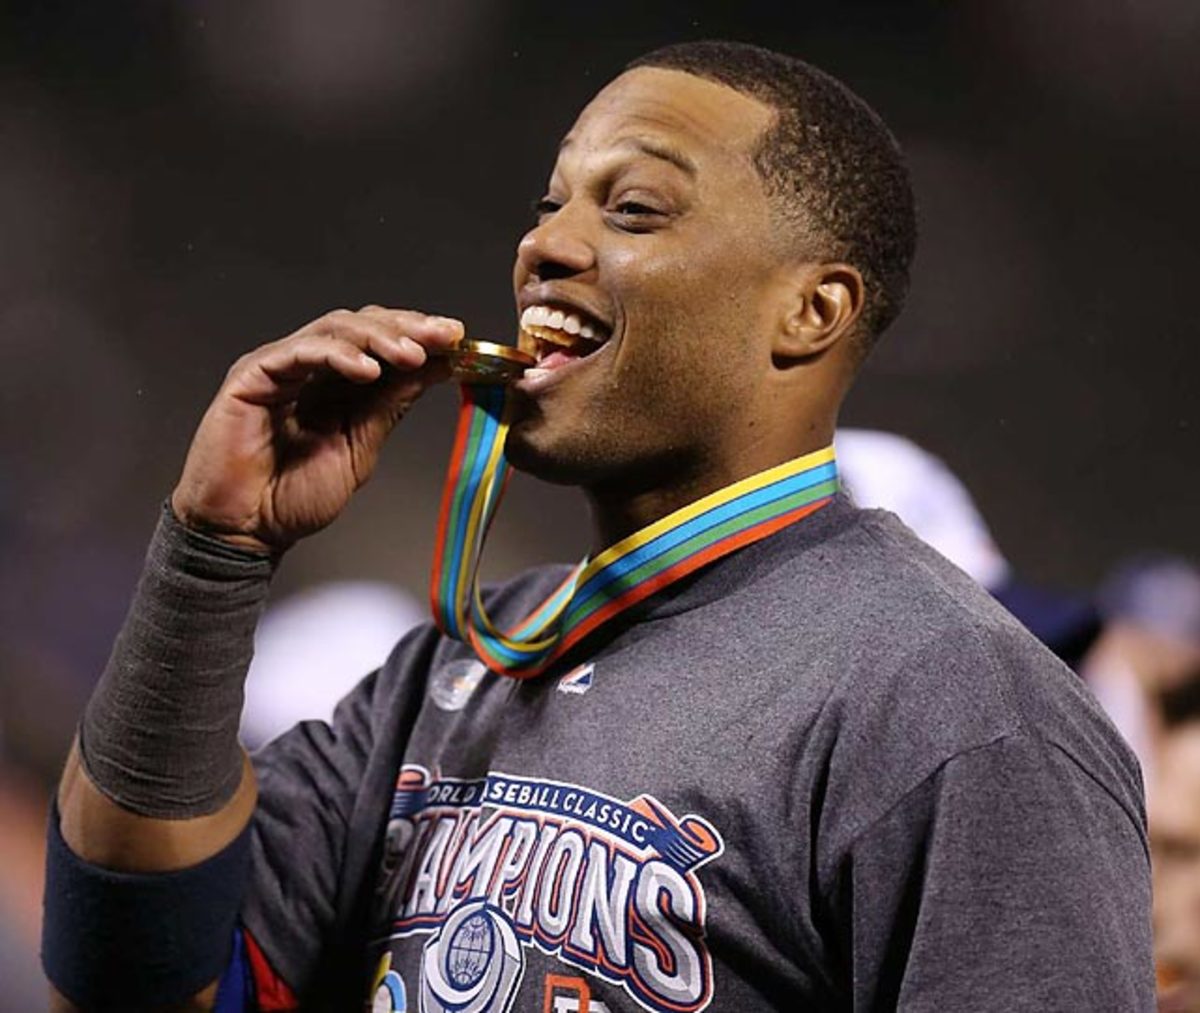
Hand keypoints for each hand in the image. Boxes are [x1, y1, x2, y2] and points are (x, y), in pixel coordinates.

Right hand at [171, 306, 460, 552]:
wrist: (244, 530)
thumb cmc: (290, 496)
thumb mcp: (360, 446)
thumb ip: (390, 405)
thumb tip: (434, 369)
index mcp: (336, 382)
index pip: (381, 341)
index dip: (419, 335)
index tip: (458, 339)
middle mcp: (309, 366)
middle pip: (362, 324)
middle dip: (407, 327)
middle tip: (445, 337)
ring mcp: (280, 366)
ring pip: (335, 328)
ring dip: (379, 338)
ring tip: (413, 355)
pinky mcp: (252, 375)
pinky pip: (299, 351)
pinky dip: (336, 354)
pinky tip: (368, 369)